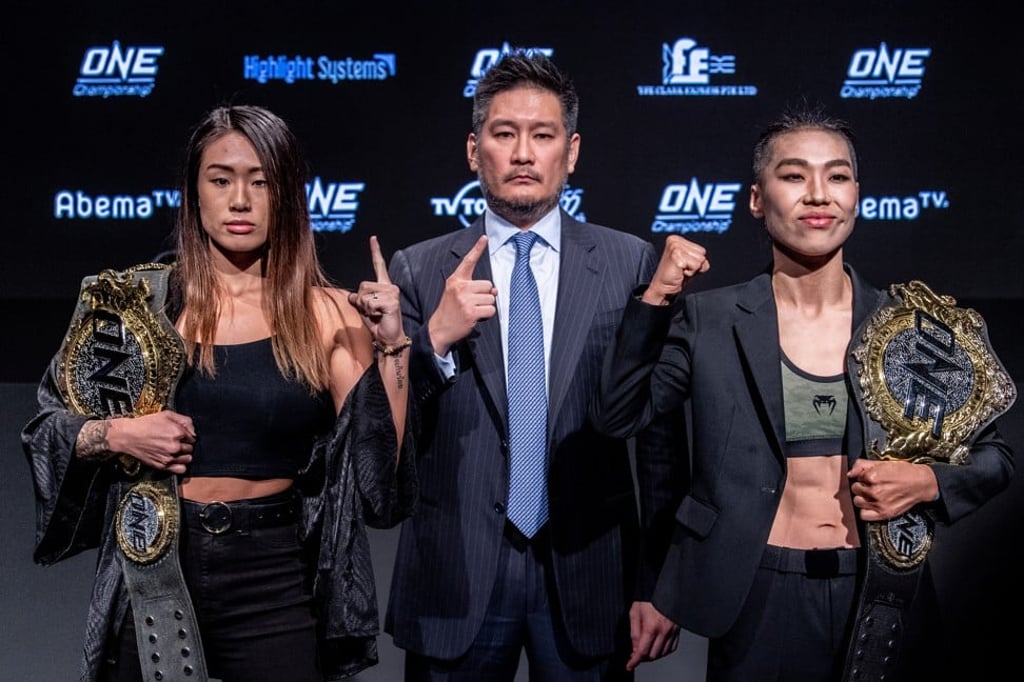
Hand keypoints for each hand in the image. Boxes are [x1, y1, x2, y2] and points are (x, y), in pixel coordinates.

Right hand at [104, 410, 195, 473]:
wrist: (128, 436)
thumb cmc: (145, 424)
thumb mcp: (166, 414)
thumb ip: (185, 421)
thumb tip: (194, 432)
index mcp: (177, 432)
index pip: (192, 437)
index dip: (186, 436)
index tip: (180, 435)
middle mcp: (175, 446)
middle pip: (190, 448)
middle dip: (185, 445)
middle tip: (176, 442)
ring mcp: (169, 457)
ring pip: (187, 459)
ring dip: (183, 455)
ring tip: (175, 451)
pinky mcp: (163, 466)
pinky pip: (181, 469)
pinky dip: (180, 465)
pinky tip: (174, 460)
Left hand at [349, 236, 405, 346]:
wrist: (388, 338)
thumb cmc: (378, 324)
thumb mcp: (364, 309)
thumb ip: (358, 299)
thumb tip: (351, 295)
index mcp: (384, 286)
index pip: (379, 266)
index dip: (375, 251)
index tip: (373, 238)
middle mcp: (390, 287)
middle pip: (362, 285)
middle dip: (361, 300)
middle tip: (371, 312)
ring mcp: (392, 293)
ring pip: (364, 295)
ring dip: (365, 307)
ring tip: (376, 314)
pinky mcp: (392, 301)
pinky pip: (370, 303)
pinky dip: (370, 312)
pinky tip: (380, 316)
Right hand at [426, 235, 497, 355]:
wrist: (439, 329)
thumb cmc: (450, 311)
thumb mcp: (456, 294)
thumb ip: (474, 288)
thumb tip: (495, 290)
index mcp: (455, 280)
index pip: (468, 261)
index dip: (477, 249)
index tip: (485, 238)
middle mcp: (460, 288)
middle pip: (488, 285)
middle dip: (485, 295)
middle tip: (472, 304)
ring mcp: (465, 300)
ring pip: (491, 298)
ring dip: (486, 306)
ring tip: (473, 311)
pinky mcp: (471, 312)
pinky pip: (491, 310)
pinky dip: (487, 315)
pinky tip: (476, 318)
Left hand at [626, 601, 679, 670]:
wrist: (662, 587)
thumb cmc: (647, 597)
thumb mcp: (635, 613)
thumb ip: (634, 632)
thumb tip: (635, 648)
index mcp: (651, 626)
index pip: (642, 651)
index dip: (635, 661)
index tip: (630, 665)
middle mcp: (664, 631)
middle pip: (653, 655)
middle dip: (643, 657)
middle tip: (636, 652)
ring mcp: (672, 631)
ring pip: (663, 653)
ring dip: (653, 654)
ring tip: (646, 648)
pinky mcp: (677, 630)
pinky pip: (672, 647)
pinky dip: (664, 651)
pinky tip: (658, 646)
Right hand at [642, 235, 708, 305]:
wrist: (663, 288)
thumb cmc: (675, 276)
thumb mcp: (690, 264)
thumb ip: (699, 258)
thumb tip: (705, 262)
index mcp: (677, 239)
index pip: (701, 250)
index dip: (696, 261)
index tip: (684, 265)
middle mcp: (675, 241)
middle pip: (702, 253)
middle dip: (695, 264)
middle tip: (682, 269)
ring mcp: (675, 247)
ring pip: (700, 259)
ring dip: (693, 269)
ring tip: (681, 270)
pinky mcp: (676, 256)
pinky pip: (696, 265)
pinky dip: (690, 273)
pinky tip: (680, 272)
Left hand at [848, 459, 938, 520]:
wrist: (921, 483)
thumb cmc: (904, 472)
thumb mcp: (882, 463)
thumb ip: (862, 465)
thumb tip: (850, 473)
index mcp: (872, 476)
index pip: (856, 477)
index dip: (863, 477)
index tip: (870, 477)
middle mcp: (875, 491)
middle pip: (855, 490)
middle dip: (862, 487)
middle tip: (872, 486)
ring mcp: (879, 503)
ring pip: (857, 502)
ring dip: (863, 498)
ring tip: (872, 495)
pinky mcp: (884, 513)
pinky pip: (863, 515)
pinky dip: (866, 511)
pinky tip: (872, 505)